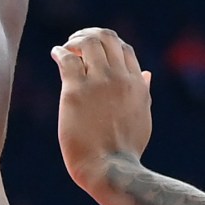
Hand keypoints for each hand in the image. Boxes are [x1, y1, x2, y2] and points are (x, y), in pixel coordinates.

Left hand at [52, 28, 153, 188]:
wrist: (110, 169)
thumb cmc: (125, 150)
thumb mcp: (142, 117)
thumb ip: (144, 92)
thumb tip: (147, 74)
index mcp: (136, 84)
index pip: (124, 49)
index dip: (108, 44)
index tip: (95, 51)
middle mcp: (120, 78)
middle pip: (107, 38)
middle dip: (90, 34)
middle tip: (77, 42)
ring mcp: (99, 83)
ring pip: (88, 42)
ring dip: (75, 40)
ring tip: (66, 48)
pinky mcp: (76, 91)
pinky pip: (67, 59)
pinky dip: (61, 51)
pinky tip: (57, 54)